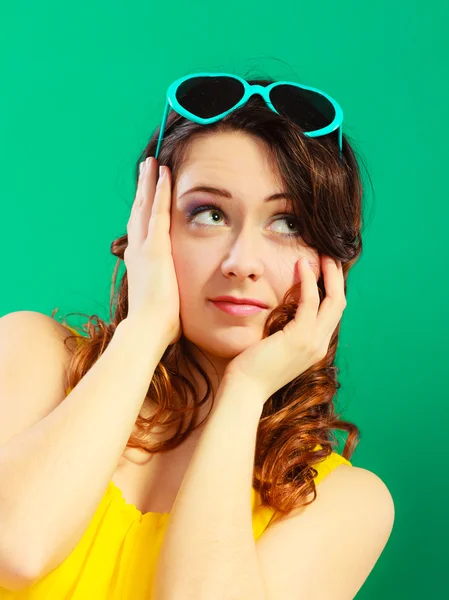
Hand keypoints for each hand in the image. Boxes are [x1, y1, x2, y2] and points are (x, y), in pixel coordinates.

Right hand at [124, 158, 181, 347]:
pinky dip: (160, 191)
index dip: (144, 209)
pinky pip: (158, 211)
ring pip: (146, 205)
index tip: (147, 194)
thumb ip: (167, 291)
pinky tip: (164, 173)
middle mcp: (138, 251)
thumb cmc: (157, 324)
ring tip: (152, 162)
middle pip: (139, 211)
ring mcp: (145, 247)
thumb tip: (174, 297)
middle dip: (143, 189)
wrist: (148, 330)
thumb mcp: (161, 301)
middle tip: (146, 168)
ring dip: (150, 182)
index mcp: (140, 263)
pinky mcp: (155, 247)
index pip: (142, 230)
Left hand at [223, 255, 346, 400]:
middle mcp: (320, 344)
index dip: (332, 289)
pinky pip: (311, 302)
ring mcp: (313, 342)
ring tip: (322, 254)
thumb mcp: (276, 345)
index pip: (332, 313)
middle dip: (337, 277)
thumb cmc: (253, 367)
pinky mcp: (299, 337)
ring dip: (329, 274)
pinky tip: (301, 265)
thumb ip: (286, 328)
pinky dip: (309, 281)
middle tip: (329, 255)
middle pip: (339, 303)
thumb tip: (284, 306)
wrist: (245, 389)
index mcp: (315, 347)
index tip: (325, 269)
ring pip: (333, 300)